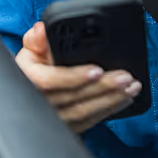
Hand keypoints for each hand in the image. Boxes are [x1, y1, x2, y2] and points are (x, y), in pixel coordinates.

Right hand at [15, 21, 141, 133]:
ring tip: (129, 88)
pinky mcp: (66, 127)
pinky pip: (87, 122)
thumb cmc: (31, 70)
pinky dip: (107, 112)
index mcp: (28, 80)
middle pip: (72, 98)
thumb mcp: (30, 51)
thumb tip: (41, 30)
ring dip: (110, 101)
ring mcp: (52, 118)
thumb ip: (35, 40)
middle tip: (124, 78)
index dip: (74, 77)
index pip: (49, 81)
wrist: (29, 93)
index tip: (97, 70)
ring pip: (82, 113)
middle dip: (102, 88)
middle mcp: (38, 103)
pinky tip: (122, 101)